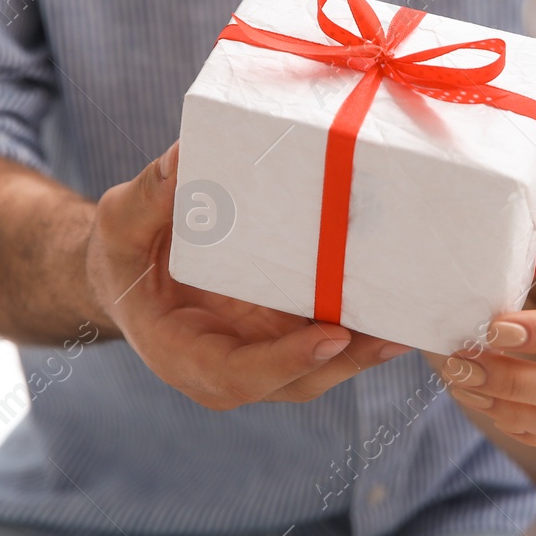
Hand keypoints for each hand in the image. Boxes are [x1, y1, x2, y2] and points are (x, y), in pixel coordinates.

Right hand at [86, 142, 408, 409]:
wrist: (133, 269)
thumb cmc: (125, 251)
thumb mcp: (123, 222)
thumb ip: (149, 197)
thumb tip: (183, 156)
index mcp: (182, 352)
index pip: (237, 373)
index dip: (285, 361)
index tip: (330, 338)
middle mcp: (229, 363)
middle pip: (296, 380)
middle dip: (347, 362)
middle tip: (394, 334)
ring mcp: (263, 350)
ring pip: (322, 365)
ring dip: (368, 349)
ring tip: (413, 320)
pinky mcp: (286, 330)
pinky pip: (330, 336)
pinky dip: (365, 325)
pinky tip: (402, 300)